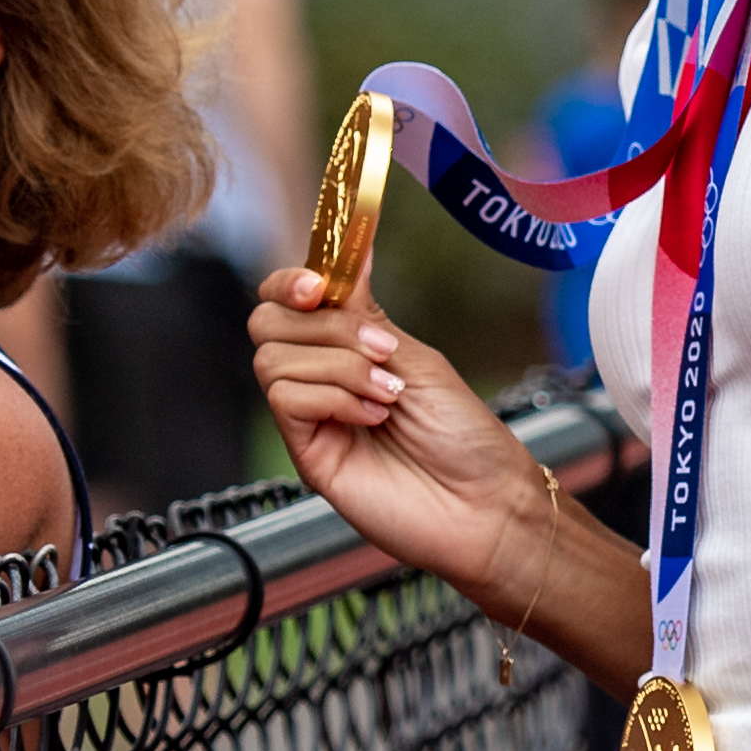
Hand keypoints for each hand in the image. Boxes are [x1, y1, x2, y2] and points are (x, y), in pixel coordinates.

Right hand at [248, 267, 551, 600]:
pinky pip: (287, 399)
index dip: (291, 281)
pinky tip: (373, 417)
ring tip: (388, 394)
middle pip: (266, 322)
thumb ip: (369, 314)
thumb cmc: (464, 436)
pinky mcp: (307, 453)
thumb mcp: (417, 358)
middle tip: (380, 349)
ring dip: (339, 365)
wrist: (484, 502)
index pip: (288, 299)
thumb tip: (355, 248)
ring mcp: (312, 416)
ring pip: (273, 359)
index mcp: (348, 347)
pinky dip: (333, 398)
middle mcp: (322, 378)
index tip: (318, 284)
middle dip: (323, 325)